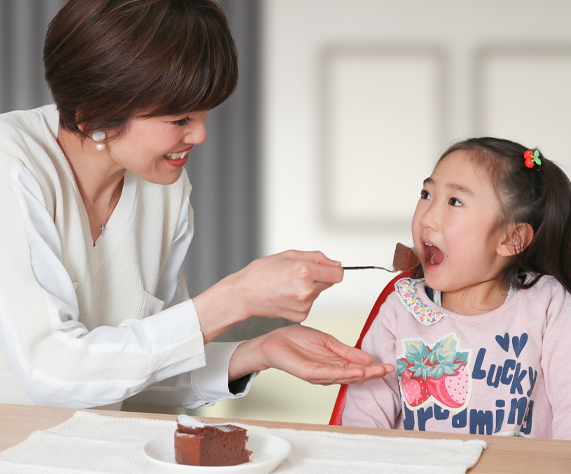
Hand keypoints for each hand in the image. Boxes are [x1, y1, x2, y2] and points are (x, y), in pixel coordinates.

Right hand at [193, 250, 343, 342]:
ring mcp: (304, 305)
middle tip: (297, 274)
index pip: (338, 274)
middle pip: (329, 282)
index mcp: (305, 271)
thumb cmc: (262, 273)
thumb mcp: (289, 255)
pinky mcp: (301, 316)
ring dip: (309, 287)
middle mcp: (307, 290)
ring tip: (288, 285)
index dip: (333, 269)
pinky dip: (302, 299)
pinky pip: (310, 303)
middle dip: (319, 276)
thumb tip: (336, 264)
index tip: (327, 268)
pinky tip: (286, 295)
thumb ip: (316, 257)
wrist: (244, 294)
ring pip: (319, 292)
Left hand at [229, 325, 393, 384]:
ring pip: (345, 377)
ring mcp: (320, 374)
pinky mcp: (310, 373)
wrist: (274, 342)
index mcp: (334, 363)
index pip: (357, 368)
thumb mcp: (326, 341)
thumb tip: (368, 357)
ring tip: (378, 371)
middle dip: (373, 373)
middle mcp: (329, 372)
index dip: (373, 368)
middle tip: (389, 370)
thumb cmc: (296, 341)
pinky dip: (345, 374)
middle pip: (355, 376)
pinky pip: (330, 374)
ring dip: (363, 375)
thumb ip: (346, 350)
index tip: (388, 366)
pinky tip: (357, 372)